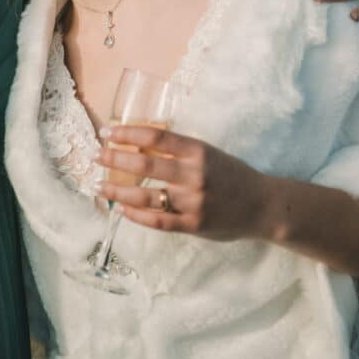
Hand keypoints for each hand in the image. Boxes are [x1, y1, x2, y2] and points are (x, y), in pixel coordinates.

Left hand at [97, 124, 269, 240]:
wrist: (263, 205)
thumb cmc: (231, 174)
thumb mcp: (208, 153)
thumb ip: (178, 150)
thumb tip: (137, 143)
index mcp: (197, 151)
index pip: (155, 137)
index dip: (127, 134)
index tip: (107, 132)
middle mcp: (194, 175)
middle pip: (144, 166)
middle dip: (114, 160)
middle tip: (96, 156)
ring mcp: (193, 203)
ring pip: (145, 197)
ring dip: (117, 192)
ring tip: (99, 185)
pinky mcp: (194, 225)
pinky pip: (158, 221)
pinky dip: (136, 216)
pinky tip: (121, 210)